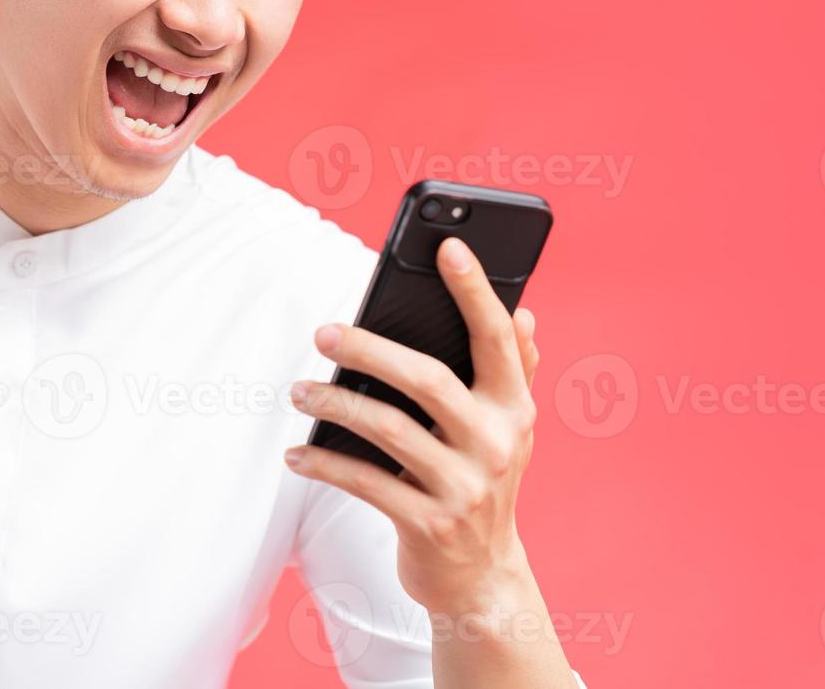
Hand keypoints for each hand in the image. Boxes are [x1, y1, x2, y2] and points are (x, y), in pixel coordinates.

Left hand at [284, 237, 543, 614]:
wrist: (482, 578)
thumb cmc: (483, 484)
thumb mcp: (508, 431)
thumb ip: (516, 373)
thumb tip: (528, 316)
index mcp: (513, 409)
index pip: (497, 338)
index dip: (475, 290)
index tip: (448, 246)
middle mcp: (496, 443)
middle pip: (427, 379)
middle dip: (370, 349)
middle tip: (324, 332)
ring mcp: (463, 487)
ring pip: (388, 428)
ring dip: (334, 404)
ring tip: (298, 389)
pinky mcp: (428, 524)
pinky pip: (365, 482)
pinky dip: (324, 463)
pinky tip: (296, 453)